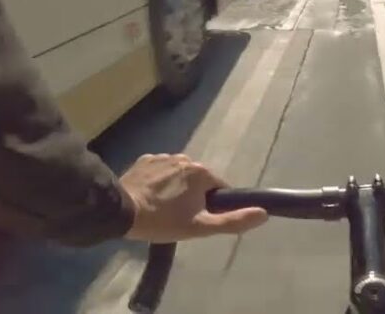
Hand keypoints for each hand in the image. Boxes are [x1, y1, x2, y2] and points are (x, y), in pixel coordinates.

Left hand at [120, 154, 267, 241]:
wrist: (120, 211)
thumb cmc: (163, 220)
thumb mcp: (200, 227)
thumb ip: (233, 221)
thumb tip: (263, 213)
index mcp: (202, 172)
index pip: (220, 188)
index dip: (214, 206)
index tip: (200, 219)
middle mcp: (185, 158)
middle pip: (199, 181)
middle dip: (194, 197)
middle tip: (180, 218)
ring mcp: (163, 157)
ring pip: (179, 175)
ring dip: (176, 189)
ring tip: (162, 209)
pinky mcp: (144, 160)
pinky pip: (160, 171)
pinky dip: (159, 182)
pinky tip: (149, 197)